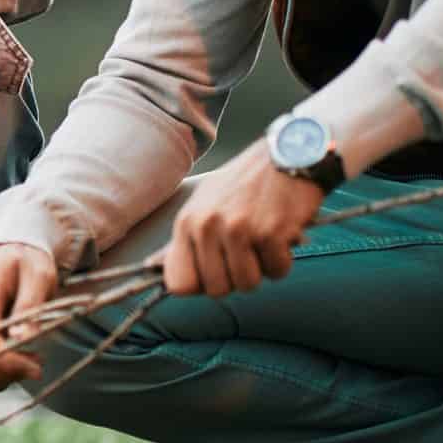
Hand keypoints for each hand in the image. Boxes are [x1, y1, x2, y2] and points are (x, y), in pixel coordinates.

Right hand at [0, 243, 59, 390]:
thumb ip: (31, 304)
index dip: (9, 363)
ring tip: (23, 364)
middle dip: (6, 373)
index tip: (37, 367)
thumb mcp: (38, 275)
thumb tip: (23, 338)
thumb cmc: (25, 264)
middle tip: (35, 365)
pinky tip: (11, 365)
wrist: (6, 256)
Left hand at [162, 139, 324, 296]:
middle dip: (236, 278)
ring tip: (263, 241)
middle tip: (247, 251)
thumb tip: (154, 266)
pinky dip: (283, 259)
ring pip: (247, 284)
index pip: (179, 284)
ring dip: (262, 269)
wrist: (288, 152)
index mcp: (187, 221)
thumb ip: (186, 237)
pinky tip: (281, 234)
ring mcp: (239, 230)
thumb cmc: (246, 181)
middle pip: (217, 290)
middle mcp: (208, 226)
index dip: (201, 284)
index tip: (216, 271)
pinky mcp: (270, 233)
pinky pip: (277, 271)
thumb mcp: (205, 201)